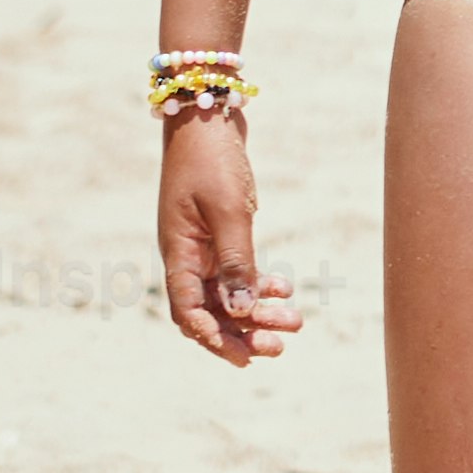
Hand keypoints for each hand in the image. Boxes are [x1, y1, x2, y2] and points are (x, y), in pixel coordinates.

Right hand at [159, 105, 306, 364]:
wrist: (207, 114)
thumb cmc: (211, 160)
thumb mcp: (228, 211)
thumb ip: (235, 262)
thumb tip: (242, 311)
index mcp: (177, 254)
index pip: (188, 313)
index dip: (215, 339)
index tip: (246, 358)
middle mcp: (185, 255)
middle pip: (210, 309)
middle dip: (244, 332)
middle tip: (280, 346)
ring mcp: (200, 244)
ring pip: (228, 293)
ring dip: (258, 311)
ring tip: (295, 322)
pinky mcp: (217, 231)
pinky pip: (236, 270)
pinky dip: (259, 282)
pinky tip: (285, 288)